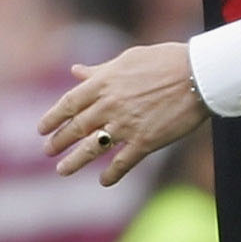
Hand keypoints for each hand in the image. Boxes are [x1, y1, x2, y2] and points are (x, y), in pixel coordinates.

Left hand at [40, 44, 208, 188]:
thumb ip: (100, 70)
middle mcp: (109, 105)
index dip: (52, 118)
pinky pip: (123, 162)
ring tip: (63, 170)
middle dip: (59, 141)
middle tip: (48, 151)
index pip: (68, 104)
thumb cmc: (166, 61)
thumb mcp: (128, 60)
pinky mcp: (146, 141)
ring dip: (75, 161)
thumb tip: (76, 71)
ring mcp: (126, 125)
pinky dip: (111, 174)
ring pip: (92, 148)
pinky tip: (104, 181)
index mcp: (103, 83)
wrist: (198, 75)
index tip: (42, 129)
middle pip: (76, 128)